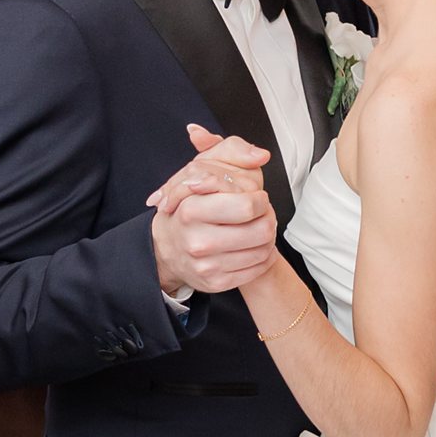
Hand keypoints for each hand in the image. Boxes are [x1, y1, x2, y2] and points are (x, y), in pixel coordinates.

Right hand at [148, 122, 275, 298]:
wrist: (166, 247)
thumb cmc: (189, 206)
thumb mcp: (202, 169)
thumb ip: (231, 152)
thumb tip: (260, 155)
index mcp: (191, 210)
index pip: (248, 205)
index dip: (260, 200)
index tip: (255, 197)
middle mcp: (197, 241)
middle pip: (262, 230)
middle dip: (268, 218)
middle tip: (261, 213)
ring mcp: (206, 266)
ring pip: (264, 250)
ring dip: (268, 237)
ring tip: (257, 227)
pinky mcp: (216, 284)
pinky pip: (257, 269)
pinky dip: (263, 256)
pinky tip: (253, 246)